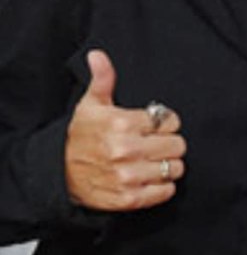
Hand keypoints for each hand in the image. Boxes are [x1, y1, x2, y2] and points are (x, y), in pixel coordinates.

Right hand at [65, 49, 186, 210]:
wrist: (60, 174)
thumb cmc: (80, 137)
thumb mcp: (90, 105)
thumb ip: (102, 79)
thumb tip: (98, 55)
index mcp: (121, 123)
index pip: (169, 120)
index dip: (165, 122)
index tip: (155, 126)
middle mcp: (126, 150)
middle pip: (177, 145)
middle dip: (170, 143)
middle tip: (157, 144)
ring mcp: (128, 176)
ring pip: (175, 168)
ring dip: (168, 165)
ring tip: (153, 161)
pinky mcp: (130, 198)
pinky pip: (166, 191)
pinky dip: (162, 186)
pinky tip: (149, 178)